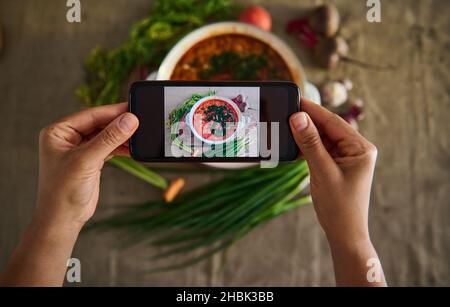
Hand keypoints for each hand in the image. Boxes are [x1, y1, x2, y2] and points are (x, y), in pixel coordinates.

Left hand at [35, 102, 138, 229]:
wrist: (63, 219)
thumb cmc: (62, 191)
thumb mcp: (86, 160)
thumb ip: (109, 139)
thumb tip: (129, 120)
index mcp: (59, 132)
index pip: (90, 115)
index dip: (112, 112)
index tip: (132, 109)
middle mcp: (68, 138)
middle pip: (99, 124)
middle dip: (118, 124)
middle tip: (139, 121)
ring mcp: (80, 150)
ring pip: (106, 136)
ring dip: (121, 136)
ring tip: (138, 135)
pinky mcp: (91, 161)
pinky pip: (109, 148)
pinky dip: (121, 148)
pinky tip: (132, 148)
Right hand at [290, 98, 384, 285]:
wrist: (344, 233)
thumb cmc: (340, 206)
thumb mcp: (323, 172)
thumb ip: (310, 143)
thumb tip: (298, 118)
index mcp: (360, 148)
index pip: (334, 122)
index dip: (313, 110)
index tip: (295, 100)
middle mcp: (355, 150)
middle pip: (327, 128)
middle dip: (306, 122)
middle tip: (284, 112)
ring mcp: (345, 158)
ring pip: (321, 139)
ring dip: (304, 135)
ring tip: (284, 127)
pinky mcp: (335, 166)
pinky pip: (318, 150)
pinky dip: (305, 148)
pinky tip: (292, 146)